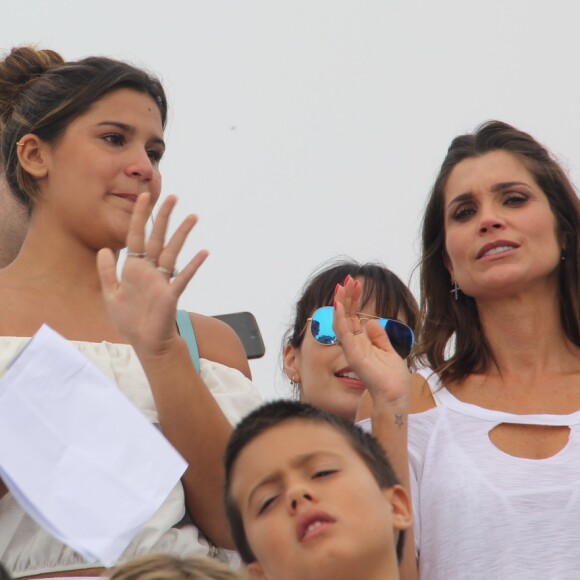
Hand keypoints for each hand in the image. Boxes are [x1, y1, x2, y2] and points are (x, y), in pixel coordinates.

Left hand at [97, 193, 207, 355]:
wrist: (145, 342)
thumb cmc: (129, 320)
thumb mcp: (111, 295)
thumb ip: (107, 273)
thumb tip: (104, 250)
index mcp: (134, 268)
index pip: (136, 236)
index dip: (139, 217)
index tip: (142, 197)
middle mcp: (150, 270)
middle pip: (158, 238)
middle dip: (164, 217)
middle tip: (173, 197)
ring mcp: (162, 280)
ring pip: (173, 251)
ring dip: (182, 234)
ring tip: (193, 216)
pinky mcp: (171, 294)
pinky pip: (183, 277)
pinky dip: (193, 265)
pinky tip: (203, 253)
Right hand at [333, 276, 410, 405]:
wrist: (395, 395)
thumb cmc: (392, 378)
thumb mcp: (388, 351)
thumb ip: (379, 337)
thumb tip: (372, 321)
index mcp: (361, 342)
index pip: (352, 317)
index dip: (353, 300)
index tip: (355, 283)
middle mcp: (353, 344)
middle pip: (346, 316)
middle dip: (346, 297)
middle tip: (348, 279)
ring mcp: (351, 349)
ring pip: (341, 322)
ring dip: (340, 303)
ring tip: (342, 287)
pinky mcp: (353, 355)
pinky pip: (344, 334)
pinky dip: (340, 319)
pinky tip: (339, 305)